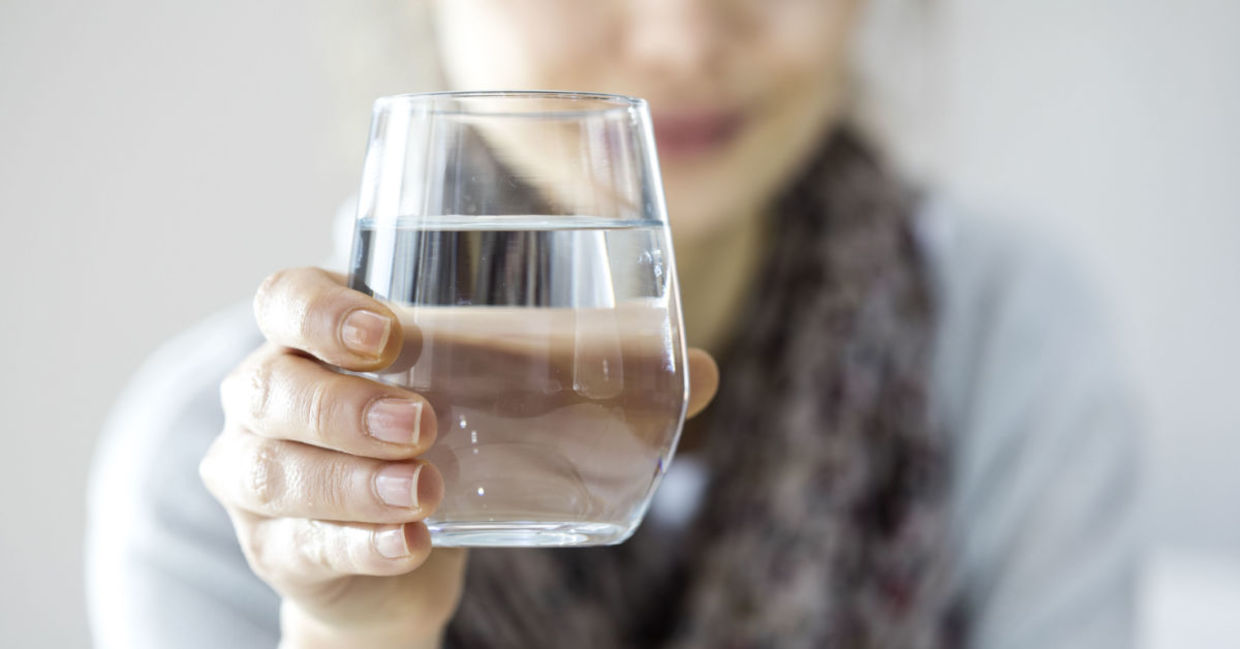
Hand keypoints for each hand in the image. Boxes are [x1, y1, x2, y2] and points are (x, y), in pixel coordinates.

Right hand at [200, 268, 718, 647]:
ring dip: (351, 479)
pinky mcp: (280, 548)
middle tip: (423, 421)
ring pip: (273, 469)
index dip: (321, 310)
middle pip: (270, 385)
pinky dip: (359, 544)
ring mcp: (261, 478)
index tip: (388, 333)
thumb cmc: (440, 449)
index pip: (285, 300)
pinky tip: (411, 544)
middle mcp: (271, 401)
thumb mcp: (494, 405)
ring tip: (426, 488)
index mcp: (318, 342)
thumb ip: (584, 383)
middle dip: (344, 403)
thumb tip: (701, 371)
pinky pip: (302, 544)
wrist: (390, 558)